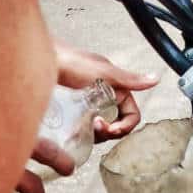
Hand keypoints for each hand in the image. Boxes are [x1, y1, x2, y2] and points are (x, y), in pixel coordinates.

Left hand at [1, 44, 158, 192]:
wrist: (36, 59)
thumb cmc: (68, 60)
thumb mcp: (101, 72)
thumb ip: (128, 79)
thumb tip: (155, 79)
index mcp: (116, 88)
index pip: (131, 114)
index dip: (125, 125)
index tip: (110, 128)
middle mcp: (103, 96)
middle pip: (116, 124)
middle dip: (108, 131)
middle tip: (94, 128)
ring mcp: (87, 105)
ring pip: (99, 127)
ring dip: (94, 133)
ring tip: (81, 129)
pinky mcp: (71, 111)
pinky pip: (82, 127)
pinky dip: (79, 133)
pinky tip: (70, 132)